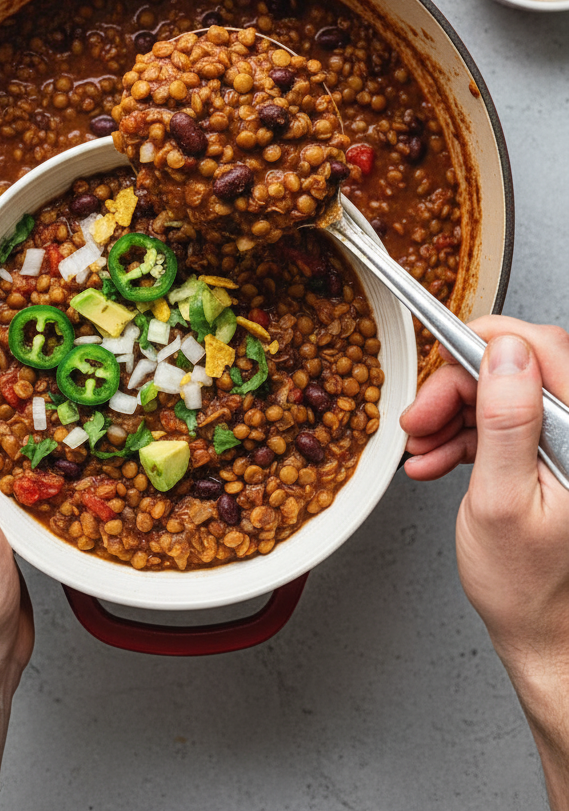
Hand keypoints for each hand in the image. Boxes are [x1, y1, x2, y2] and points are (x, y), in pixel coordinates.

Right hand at [401, 317, 568, 807]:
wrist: (542, 633)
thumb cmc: (527, 585)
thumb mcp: (501, 500)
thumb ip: (505, 422)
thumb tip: (504, 353)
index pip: (543, 350)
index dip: (489, 341)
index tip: (444, 350)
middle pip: (514, 370)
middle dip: (457, 386)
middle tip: (419, 416)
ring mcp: (562, 444)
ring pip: (501, 394)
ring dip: (452, 414)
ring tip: (420, 445)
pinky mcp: (545, 455)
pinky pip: (500, 423)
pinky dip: (462, 436)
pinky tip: (436, 458)